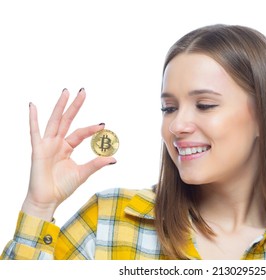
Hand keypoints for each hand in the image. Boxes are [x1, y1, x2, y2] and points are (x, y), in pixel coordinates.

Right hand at [21, 89, 115, 220]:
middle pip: (67, 120)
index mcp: (67, 148)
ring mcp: (46, 145)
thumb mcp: (83, 173)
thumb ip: (96, 164)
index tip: (103, 125)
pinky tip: (33, 106)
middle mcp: (57, 143)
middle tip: (83, 91)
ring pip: (54, 121)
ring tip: (66, 92)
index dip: (92, 129)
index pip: (80, 133)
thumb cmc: (62, 187)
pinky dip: (33, 119)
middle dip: (75, 106)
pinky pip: (34, 132)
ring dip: (60, 106)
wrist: (47, 200)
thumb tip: (114, 158)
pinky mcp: (37, 150)